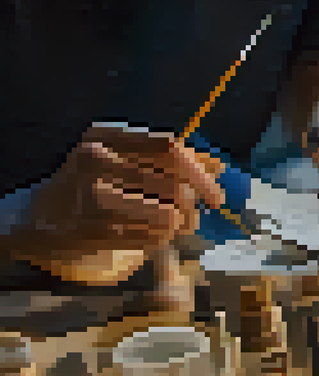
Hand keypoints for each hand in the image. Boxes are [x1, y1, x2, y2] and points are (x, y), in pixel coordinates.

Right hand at [25, 124, 223, 257]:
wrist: (44, 217)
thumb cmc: (96, 185)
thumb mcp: (127, 161)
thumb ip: (171, 160)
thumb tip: (217, 163)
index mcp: (107, 135)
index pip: (169, 147)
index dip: (200, 173)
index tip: (216, 196)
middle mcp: (95, 158)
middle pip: (174, 185)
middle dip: (193, 206)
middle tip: (192, 216)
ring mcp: (90, 194)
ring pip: (167, 215)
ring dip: (179, 226)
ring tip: (171, 226)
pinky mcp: (90, 229)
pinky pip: (150, 238)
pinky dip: (161, 240)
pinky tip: (152, 236)